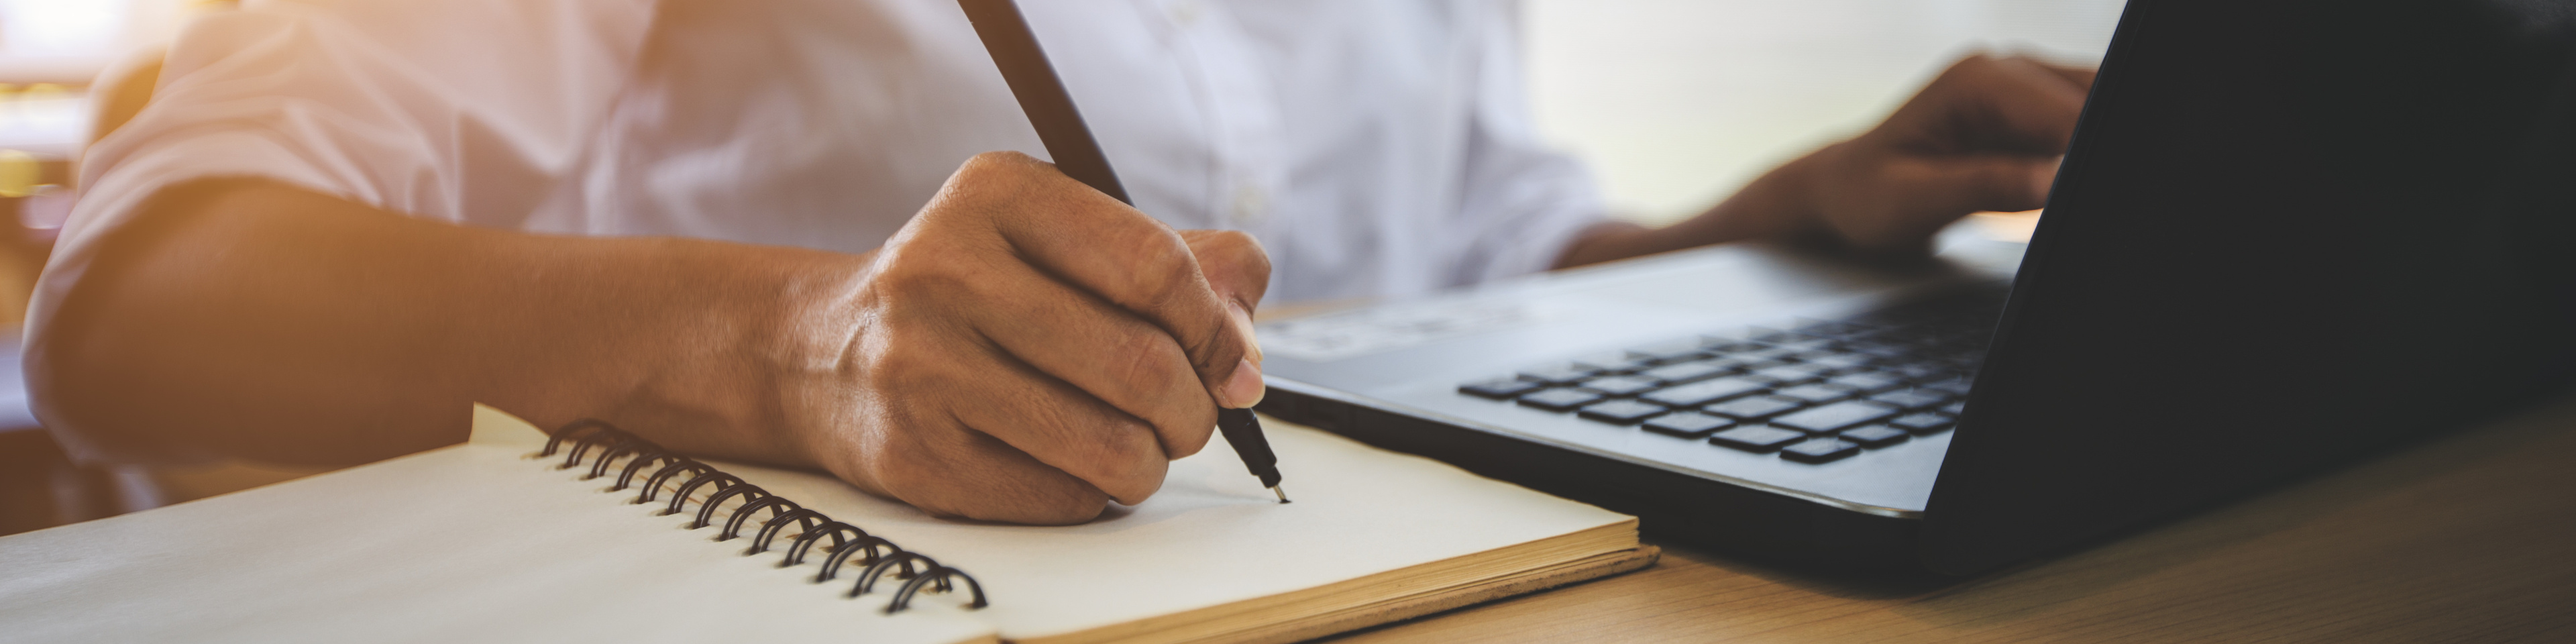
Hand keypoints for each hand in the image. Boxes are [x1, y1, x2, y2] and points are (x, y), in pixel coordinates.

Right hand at [786, 151, 1269, 524]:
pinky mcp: (914, 453)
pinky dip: (1092, 491)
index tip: (1232, 363)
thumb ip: (1180, 266)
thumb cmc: (977, 292)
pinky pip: (1061, 496)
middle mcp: (945, 269)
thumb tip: (1246, 355)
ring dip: (1151, 460)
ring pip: (1109, 445)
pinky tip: (1069, 462)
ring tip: (1139, 445)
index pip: (1153, 266)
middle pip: (1140, 363)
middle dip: (1193, 408)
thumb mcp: (1064, 239)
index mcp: (997, 193)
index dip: (1216, 328)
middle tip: (1189, 416)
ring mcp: (921, 365)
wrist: (824, 352)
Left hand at [1801, 53, 2094, 252]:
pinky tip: (2060, 187)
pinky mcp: (2032, 114)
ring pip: (2096, 108)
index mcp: (1975, 81)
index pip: (2063, 108)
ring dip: (2092, 152)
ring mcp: (2022, 88)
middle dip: (2101, 147)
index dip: (2091, 148)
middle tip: (2083, 198)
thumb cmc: (1868, 196)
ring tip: (2064, 195)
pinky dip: (2084, 156)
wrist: (1847, 193)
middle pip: (2092, 98)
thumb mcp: (1915, 201)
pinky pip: (2081, 127)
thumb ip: (1983, 187)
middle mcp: (2004, 70)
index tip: (2098, 188)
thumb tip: (2049, 181)